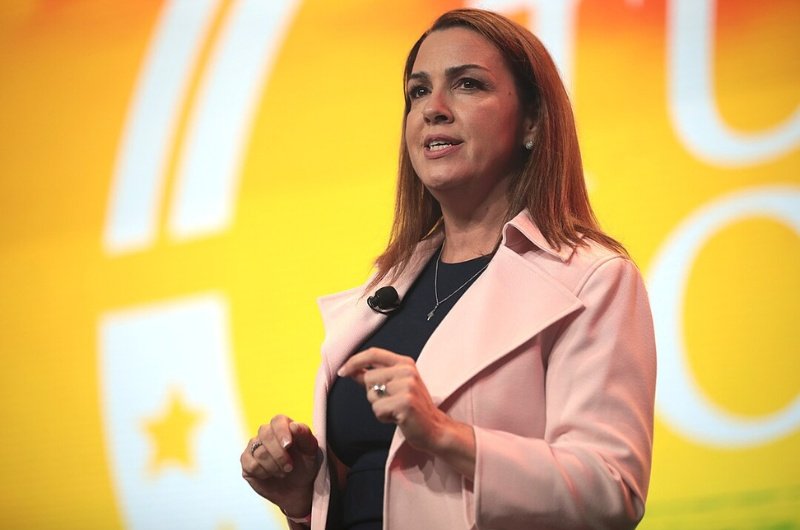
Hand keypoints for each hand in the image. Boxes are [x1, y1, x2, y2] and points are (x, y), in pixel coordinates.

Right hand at [240, 415, 320, 516]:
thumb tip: (293, 426)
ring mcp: (254, 447)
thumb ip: (305, 435)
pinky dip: (263, 473)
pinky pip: (251, 465)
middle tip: (290, 467)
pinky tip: (270, 475)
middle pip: (265, 434)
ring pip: (259, 452)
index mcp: (283, 426)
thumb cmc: (305, 465)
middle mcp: (266, 433)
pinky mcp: (246, 461)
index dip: (282, 431)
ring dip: (274, 466)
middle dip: (279, 454)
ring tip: (283, 472)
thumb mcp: (311, 451)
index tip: (289, 445)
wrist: (297, 488)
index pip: (277, 420)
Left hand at [337, 347, 451, 453]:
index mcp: (405, 363)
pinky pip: (377, 409)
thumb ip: (374, 376)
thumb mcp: (395, 387)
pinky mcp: (406, 402)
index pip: (373, 353)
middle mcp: (407, 371)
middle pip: (368, 378)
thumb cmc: (412, 408)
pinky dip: (383, 417)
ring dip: (378, 407)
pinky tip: (398, 418)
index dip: (354, 361)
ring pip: (371, 395)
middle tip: (390, 402)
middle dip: (372, 394)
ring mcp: (408, 385)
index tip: (342, 371)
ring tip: (395, 410)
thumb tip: (351, 370)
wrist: (435, 429)